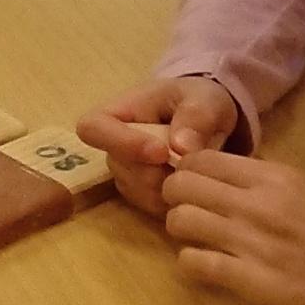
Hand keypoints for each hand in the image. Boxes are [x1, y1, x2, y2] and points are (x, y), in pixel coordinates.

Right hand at [78, 73, 242, 218]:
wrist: (211, 120)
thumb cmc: (198, 100)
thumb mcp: (204, 98)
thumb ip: (195, 117)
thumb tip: (181, 147)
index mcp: (117, 113)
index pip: (93, 128)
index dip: (122, 143)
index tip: (161, 152)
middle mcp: (114, 147)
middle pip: (119, 166)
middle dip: (155, 170)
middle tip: (191, 164)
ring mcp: (127, 174)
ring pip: (137, 190)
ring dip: (169, 185)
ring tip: (197, 170)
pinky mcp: (144, 195)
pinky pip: (153, 206)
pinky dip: (176, 199)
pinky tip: (196, 184)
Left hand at [159, 154, 304, 304]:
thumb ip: (272, 185)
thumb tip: (231, 181)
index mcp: (278, 176)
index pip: (201, 158)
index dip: (187, 172)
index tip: (195, 188)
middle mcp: (260, 202)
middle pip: (180, 184)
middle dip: (176, 200)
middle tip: (192, 217)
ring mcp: (254, 242)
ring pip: (179, 221)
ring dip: (182, 233)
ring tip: (201, 243)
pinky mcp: (254, 282)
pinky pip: (194, 263)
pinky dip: (193, 265)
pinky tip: (211, 269)